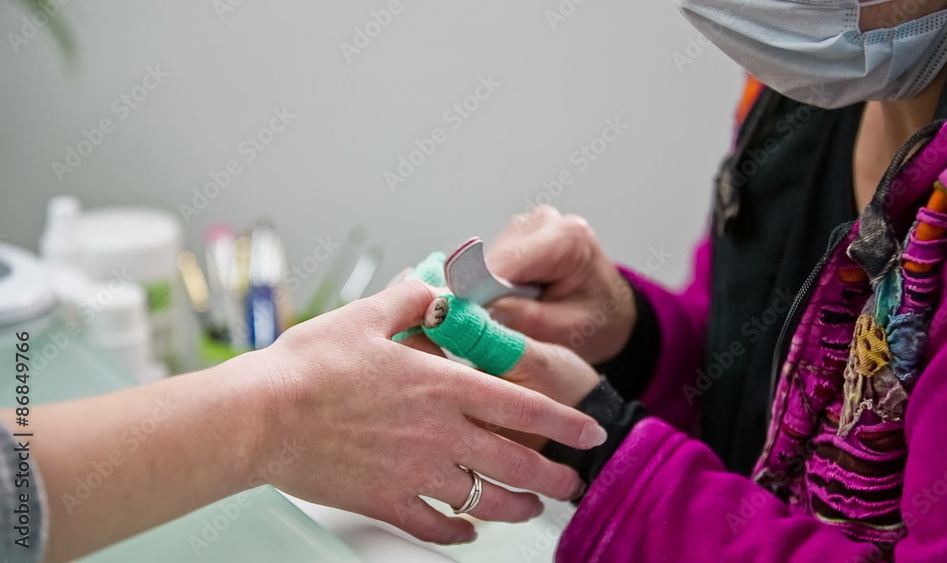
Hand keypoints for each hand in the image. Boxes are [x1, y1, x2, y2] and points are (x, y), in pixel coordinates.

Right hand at [253, 280, 606, 543]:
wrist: (260, 415)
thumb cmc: (310, 363)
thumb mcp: (367, 315)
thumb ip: (414, 300)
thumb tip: (440, 286)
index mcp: (441, 385)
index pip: (522, 406)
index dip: (564, 422)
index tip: (590, 433)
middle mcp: (438, 433)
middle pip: (515, 463)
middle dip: (553, 477)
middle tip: (572, 484)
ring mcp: (413, 472)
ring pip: (483, 500)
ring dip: (514, 507)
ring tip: (530, 509)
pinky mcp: (383, 501)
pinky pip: (431, 525)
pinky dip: (456, 532)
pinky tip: (466, 532)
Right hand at [486, 205, 636, 363]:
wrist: (612, 313)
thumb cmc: (599, 321)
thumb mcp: (567, 330)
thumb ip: (523, 320)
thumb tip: (475, 312)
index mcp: (568, 238)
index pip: (507, 260)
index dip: (476, 288)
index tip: (457, 315)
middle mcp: (547, 222)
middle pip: (493, 257)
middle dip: (484, 292)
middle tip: (489, 325)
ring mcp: (530, 226)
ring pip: (488, 259)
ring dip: (490, 289)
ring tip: (515, 312)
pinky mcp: (518, 236)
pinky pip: (492, 262)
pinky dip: (494, 285)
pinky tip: (515, 299)